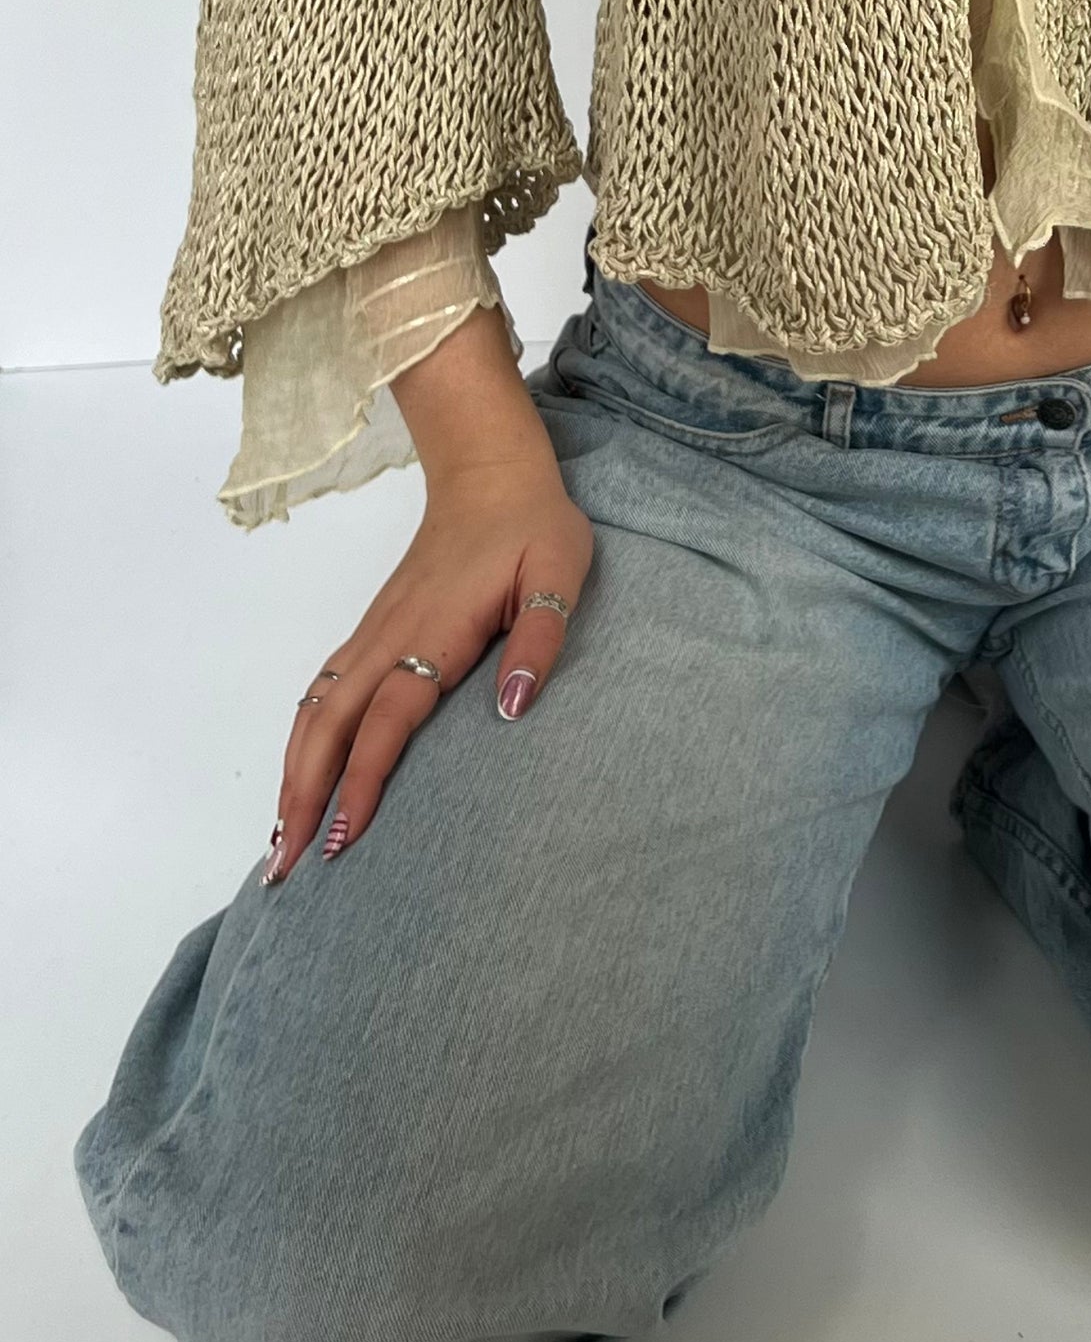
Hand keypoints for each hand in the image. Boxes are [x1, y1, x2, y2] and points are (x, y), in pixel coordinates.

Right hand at [259, 445, 592, 881]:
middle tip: (287, 869)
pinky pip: (322, 692)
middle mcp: (389, 637)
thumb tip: (514, 708)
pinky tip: (297, 777)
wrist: (489, 473)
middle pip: (328, 726)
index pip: (388, 720)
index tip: (344, 838)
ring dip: (292, 775)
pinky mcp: (372, 630)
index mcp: (435, 633)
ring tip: (279, 843)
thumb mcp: (560, 574)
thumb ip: (541, 640)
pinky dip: (301, 741)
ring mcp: (373, 632)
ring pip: (314, 712)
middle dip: (303, 797)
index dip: (363, 781)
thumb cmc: (532, 527)